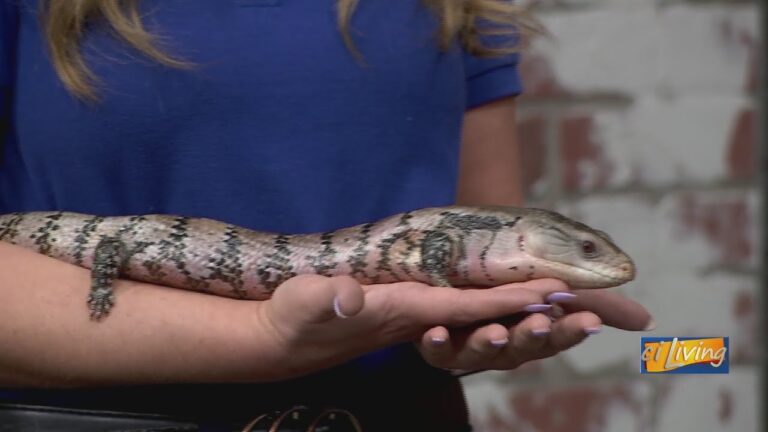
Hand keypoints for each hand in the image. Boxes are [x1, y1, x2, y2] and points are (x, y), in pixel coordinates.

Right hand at [254, 275, 568, 379]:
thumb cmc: (291, 318)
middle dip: (532, 316)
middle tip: (584, 309)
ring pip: (482, 323)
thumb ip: (326, 300)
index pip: (464, 307)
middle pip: (486, 322)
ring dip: (524, 316)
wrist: (283, 342)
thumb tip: (350, 296)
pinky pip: (463, 316)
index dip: (505, 301)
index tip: (548, 293)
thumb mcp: (303, 304)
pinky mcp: (410, 317)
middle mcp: (419, 322)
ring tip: (569, 306)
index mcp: (401, 313)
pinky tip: (519, 303)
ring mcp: (416, 321)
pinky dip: (497, 311)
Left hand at [416, 282, 652, 372]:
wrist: (461, 243)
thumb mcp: (552, 277)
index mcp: (531, 330)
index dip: (570, 332)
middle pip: (519, 349)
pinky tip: (437, 331)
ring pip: (478, 353)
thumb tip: (647, 322)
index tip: (587, 322)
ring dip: (488, 343)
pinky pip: (435, 347)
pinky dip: (438, 343)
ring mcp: (465, 342)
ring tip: (495, 329)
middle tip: (541, 323)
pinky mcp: (432, 337)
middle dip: (530, 337)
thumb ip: (593, 299)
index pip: (556, 336)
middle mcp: (501, 341)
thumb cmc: (512, 266)